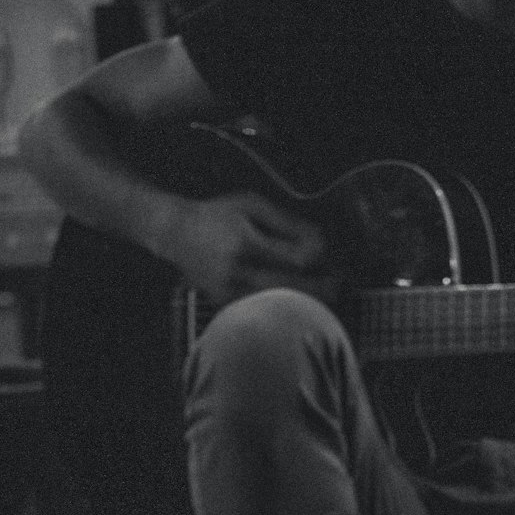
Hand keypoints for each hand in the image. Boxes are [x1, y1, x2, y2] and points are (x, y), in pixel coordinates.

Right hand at [172, 191, 327, 305]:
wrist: (175, 233)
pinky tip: (295, 302)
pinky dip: (280, 307)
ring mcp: (230, 291)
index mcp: (246, 243)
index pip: (293, 260)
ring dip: (302, 302)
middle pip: (289, 288)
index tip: (329, 259)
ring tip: (324, 297)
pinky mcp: (225, 302)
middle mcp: (238, 270)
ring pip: (276, 304)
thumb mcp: (252, 205)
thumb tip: (319, 241)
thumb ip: (286, 222)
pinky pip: (260, 309)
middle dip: (318, 289)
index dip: (316, 262)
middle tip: (339, 285)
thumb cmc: (218, 214)